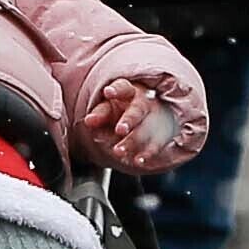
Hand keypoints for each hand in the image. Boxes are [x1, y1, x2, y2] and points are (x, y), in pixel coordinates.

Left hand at [86, 68, 202, 171]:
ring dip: (132, 141)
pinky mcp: (160, 137)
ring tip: (118, 152)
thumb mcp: (109, 109)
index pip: (123, 88)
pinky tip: (138, 161)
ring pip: (144, 130)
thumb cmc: (122, 112)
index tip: (108, 92)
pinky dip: (146, 154)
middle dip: (128, 120)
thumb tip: (89, 121)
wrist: (155, 119)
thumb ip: (99, 115)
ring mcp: (153, 121)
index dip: (116, 90)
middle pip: (137, 110)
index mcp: (128, 93)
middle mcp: (142, 105)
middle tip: (120, 130)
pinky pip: (155, 145)